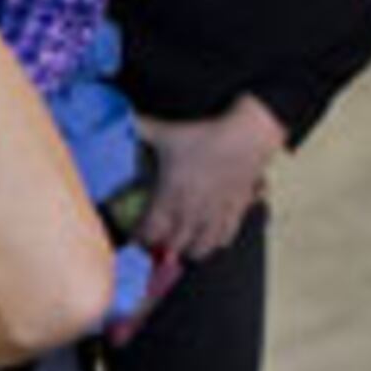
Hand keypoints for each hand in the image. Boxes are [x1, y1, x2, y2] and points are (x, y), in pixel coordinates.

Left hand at [136, 103, 281, 260]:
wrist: (245, 138)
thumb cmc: (203, 137)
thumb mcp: (166, 133)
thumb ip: (142, 129)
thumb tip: (126, 120)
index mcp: (169, 198)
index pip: (150, 232)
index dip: (141, 238)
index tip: (137, 236)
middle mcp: (190, 214)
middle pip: (172, 247)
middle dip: (162, 248)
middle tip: (157, 243)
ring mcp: (214, 217)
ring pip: (199, 250)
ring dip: (188, 251)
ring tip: (183, 245)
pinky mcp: (235, 214)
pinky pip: (224, 240)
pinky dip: (215, 242)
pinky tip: (210, 235)